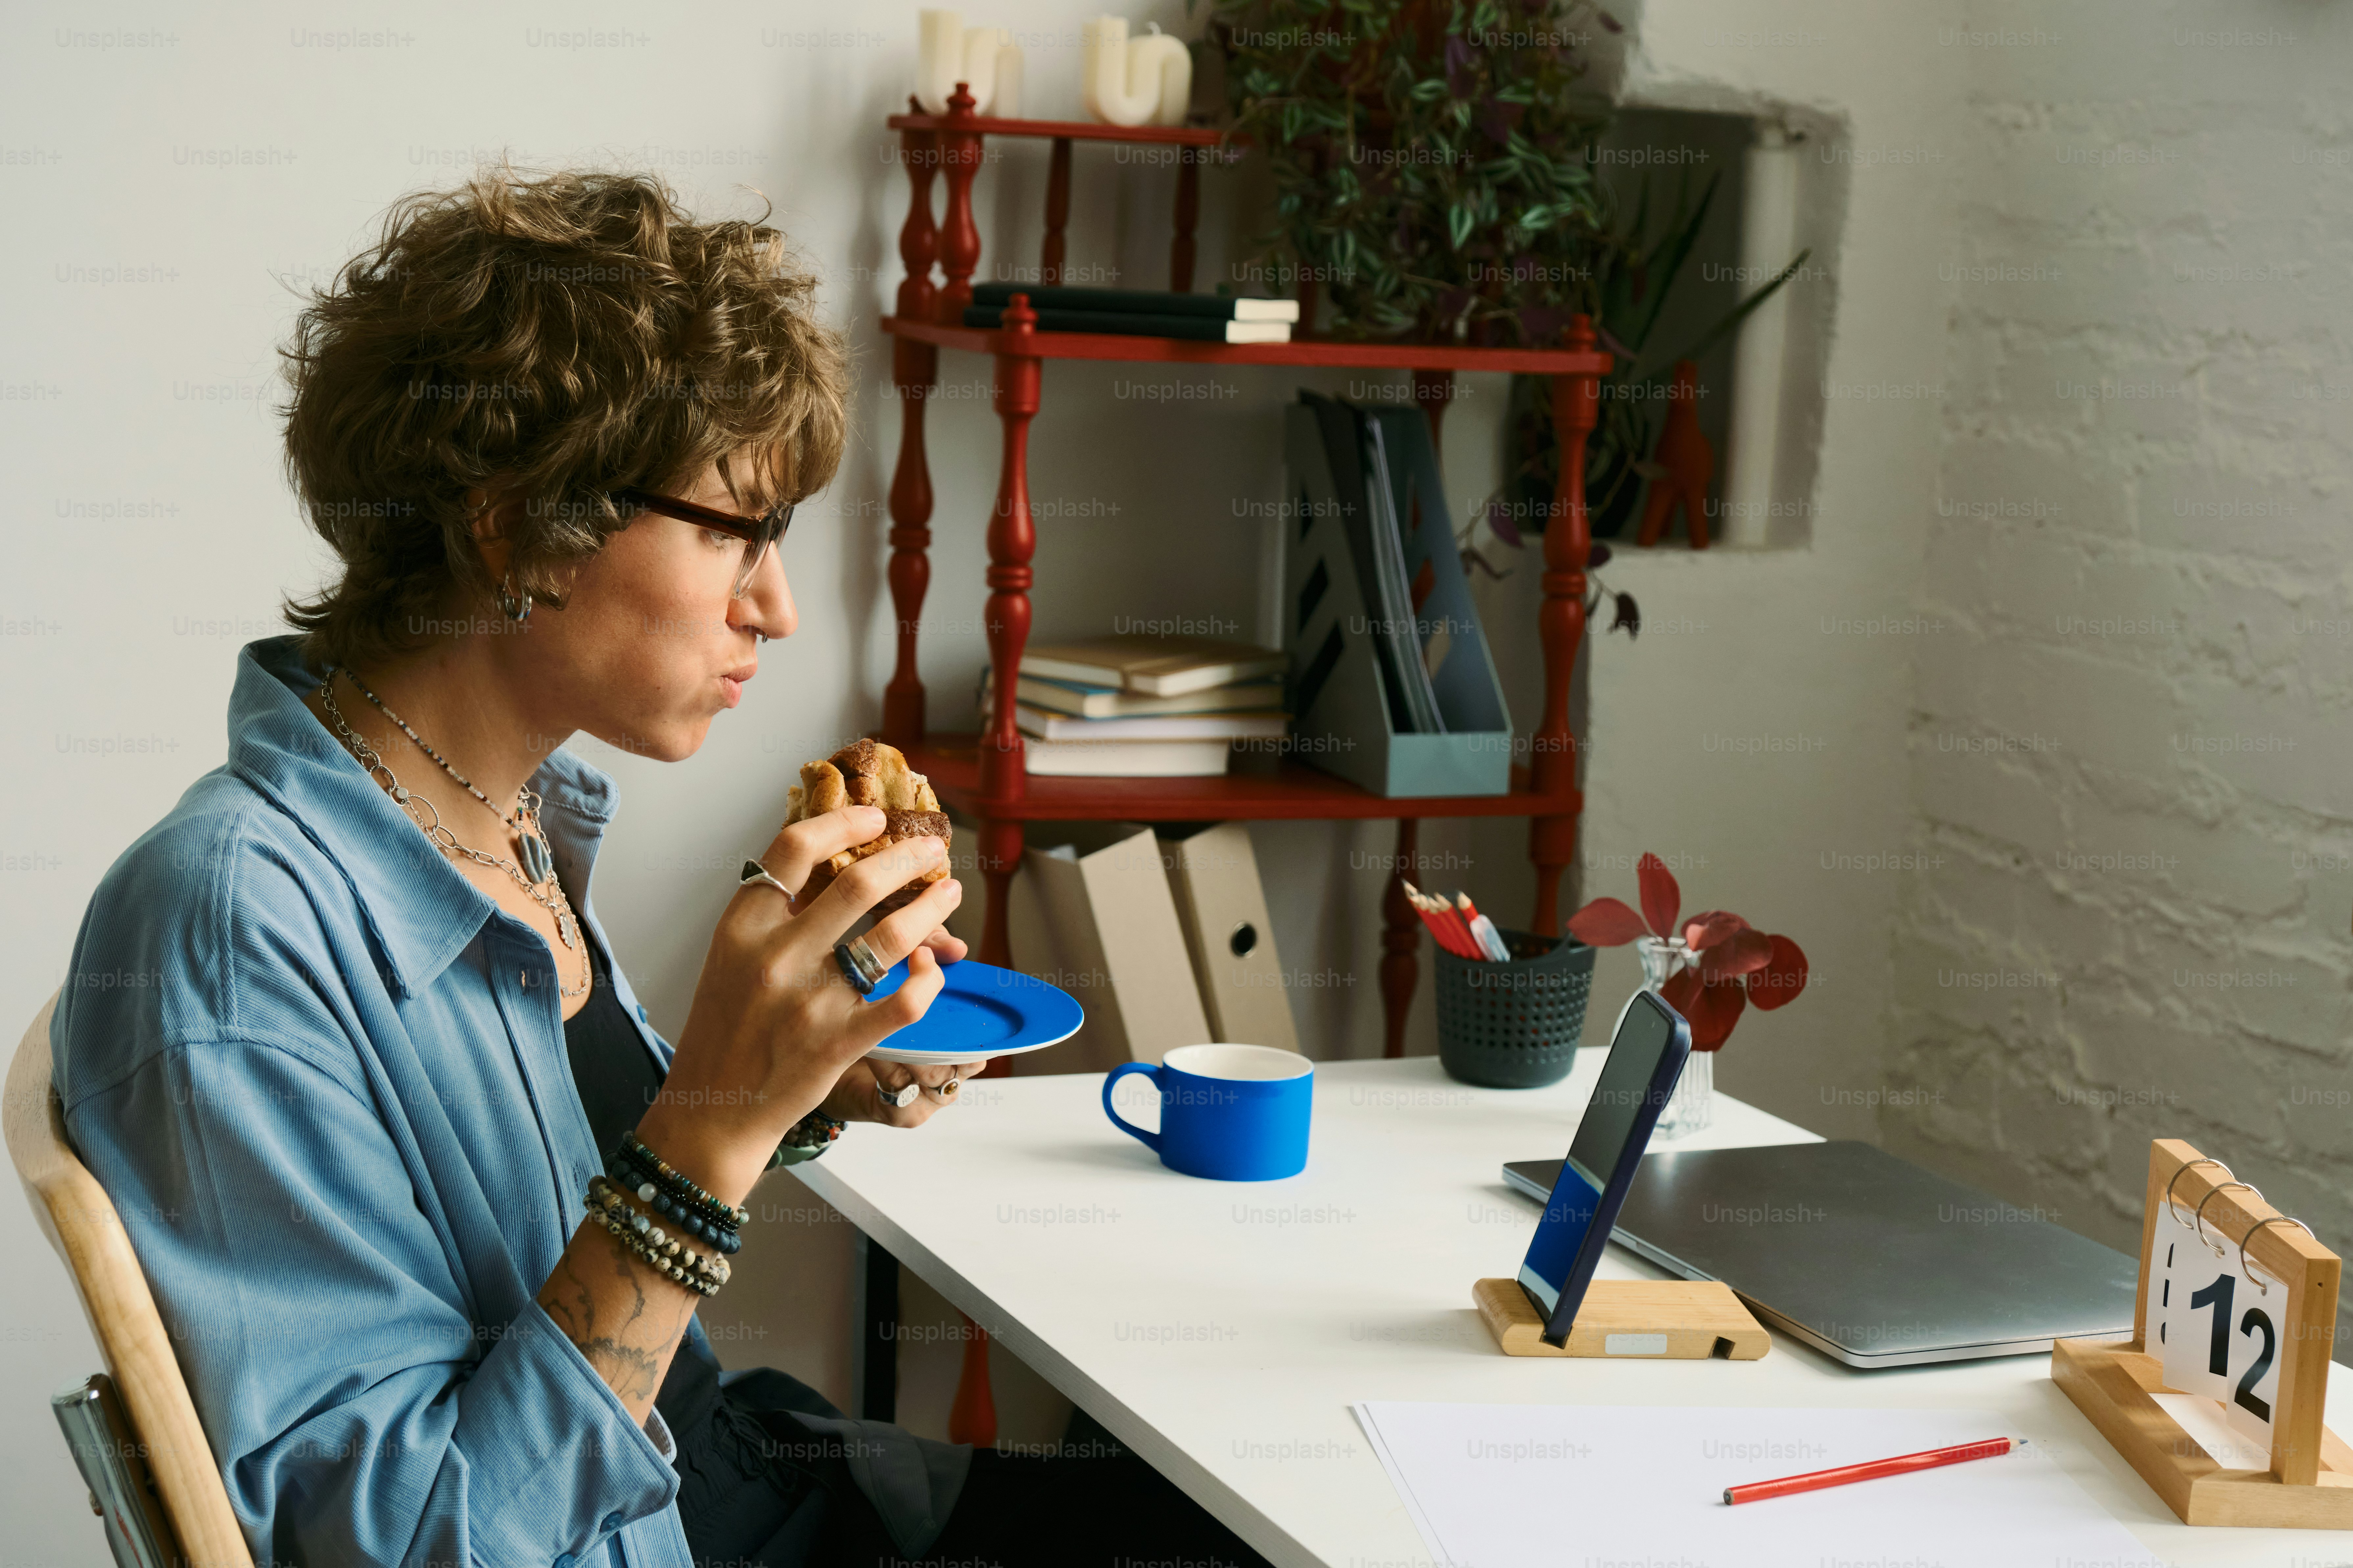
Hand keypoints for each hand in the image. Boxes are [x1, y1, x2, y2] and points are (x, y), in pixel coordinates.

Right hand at [640, 806, 961, 1202]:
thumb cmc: (726, 1031)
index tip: (874, 817)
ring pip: (891, 937)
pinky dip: (929, 980)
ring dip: (931, 909)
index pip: (794, 848)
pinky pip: (904, 1000)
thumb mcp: (730, 957)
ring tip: (949, 893)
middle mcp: (775, 957)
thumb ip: (772, 914)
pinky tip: (934, 969)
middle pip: (856, 884)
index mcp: (743, 927)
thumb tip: (832, 868)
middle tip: (931, 850)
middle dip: (906, 858)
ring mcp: (809, 1001)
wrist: (711, 1110)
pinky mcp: (838, 1042)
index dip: (843, 822)